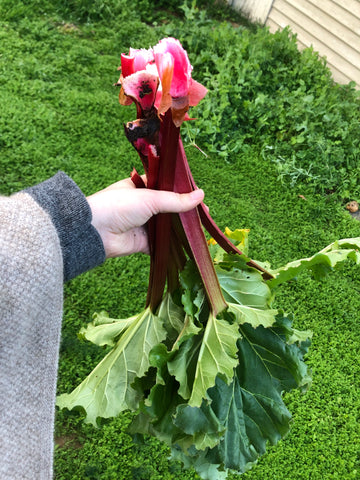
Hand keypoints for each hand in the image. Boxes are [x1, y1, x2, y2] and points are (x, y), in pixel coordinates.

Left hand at [87, 177, 203, 257]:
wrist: (94, 232)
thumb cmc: (118, 206)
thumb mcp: (149, 198)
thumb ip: (175, 200)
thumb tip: (200, 195)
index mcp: (140, 187)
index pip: (166, 186)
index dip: (182, 190)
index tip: (199, 195)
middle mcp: (142, 205)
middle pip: (169, 207)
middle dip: (185, 211)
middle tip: (204, 215)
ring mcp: (143, 224)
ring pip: (166, 226)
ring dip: (181, 228)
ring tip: (199, 229)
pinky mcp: (143, 243)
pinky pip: (161, 244)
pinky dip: (173, 245)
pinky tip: (188, 245)